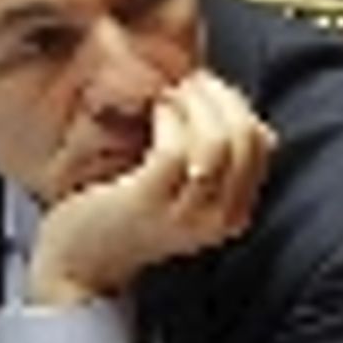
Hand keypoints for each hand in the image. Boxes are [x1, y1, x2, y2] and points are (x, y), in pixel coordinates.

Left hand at [27, 70, 277, 305]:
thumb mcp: (182, 187)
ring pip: (217, 141)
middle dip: (218, 96)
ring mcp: (186, 214)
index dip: (237, 102)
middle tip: (186, 82)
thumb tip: (239, 110)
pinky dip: (168, 117)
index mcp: (235, 213)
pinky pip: (176, 148)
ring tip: (167, 94)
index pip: (262, 142)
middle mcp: (220, 219)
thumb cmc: (126, 211)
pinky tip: (153, 110)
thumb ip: (211, 156)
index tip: (207, 85)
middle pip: (245, 138)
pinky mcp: (148, 202)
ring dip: (193, 103)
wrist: (80, 260)